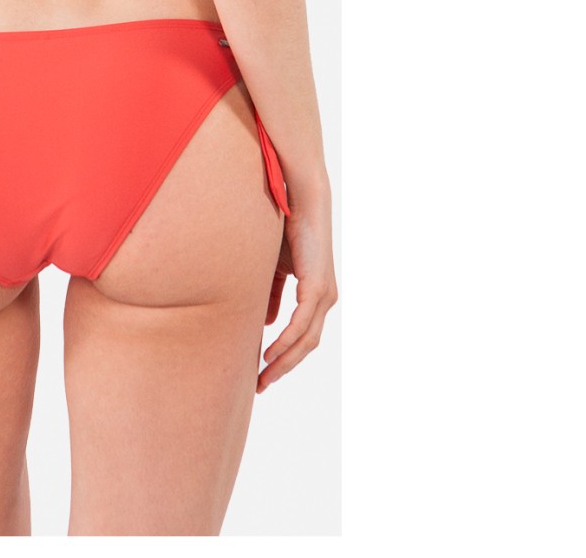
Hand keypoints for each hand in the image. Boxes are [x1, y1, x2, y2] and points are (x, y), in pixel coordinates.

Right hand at [258, 180, 336, 393]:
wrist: (300, 199)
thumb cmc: (286, 229)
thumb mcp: (274, 269)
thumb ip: (272, 294)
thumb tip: (266, 323)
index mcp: (316, 295)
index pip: (302, 336)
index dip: (284, 356)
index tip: (264, 372)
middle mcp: (324, 299)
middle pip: (306, 346)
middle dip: (283, 367)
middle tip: (261, 385)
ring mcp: (324, 295)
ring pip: (306, 340)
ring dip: (284, 361)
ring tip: (263, 376)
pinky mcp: (317, 287)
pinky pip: (301, 324)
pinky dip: (286, 342)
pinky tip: (271, 353)